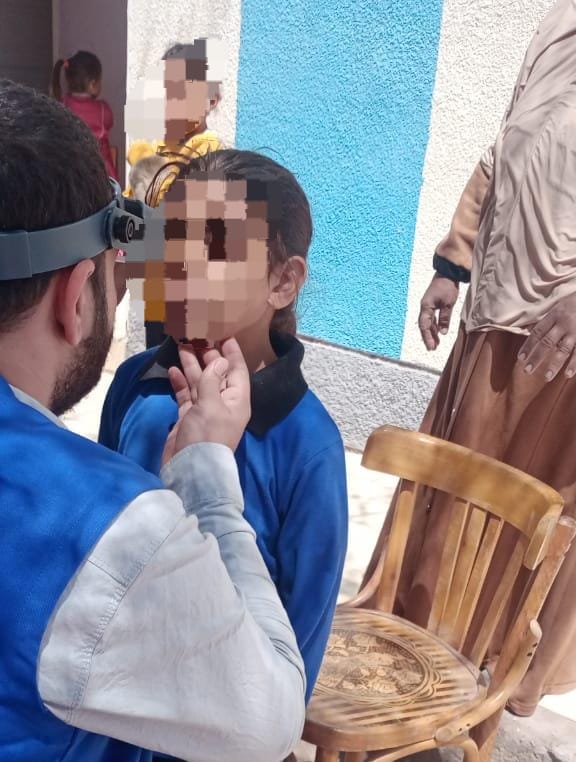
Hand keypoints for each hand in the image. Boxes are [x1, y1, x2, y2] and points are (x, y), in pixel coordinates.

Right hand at [162, 338, 250, 465]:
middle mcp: (223, 403)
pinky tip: (173, 370)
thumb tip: (220, 360)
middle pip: (217, 374)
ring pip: (200, 383)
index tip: (226, 335)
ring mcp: (205, 411)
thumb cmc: (207, 436)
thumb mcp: (211, 405)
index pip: (237, 371)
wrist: (191, 469)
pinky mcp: (189, 417)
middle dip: (208, 356)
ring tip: (182, 346)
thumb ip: (213, 380)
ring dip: (191, 366)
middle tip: (197, 336)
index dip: (232, 353)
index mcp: (237, 400)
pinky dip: (180, 383)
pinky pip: (186, 395)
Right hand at [418, 275, 459, 349]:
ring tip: (436, 343)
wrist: (448, 272)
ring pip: (428, 323)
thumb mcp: (448, 304)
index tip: (431, 347)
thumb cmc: (447, 286)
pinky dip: (434, 326)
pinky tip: (438, 331)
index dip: (427, 337)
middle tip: (432, 349)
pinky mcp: (432, 304)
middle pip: (424, 326)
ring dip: (431, 333)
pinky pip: (431, 318)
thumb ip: (444, 319)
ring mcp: (428, 306)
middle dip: (428, 337)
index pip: (424, 326)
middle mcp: (424, 307)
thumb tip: (443, 332)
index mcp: (426, 307)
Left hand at [517, 293, 575, 381]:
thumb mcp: (560, 305)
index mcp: (555, 315)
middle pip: (547, 343)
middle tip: (527, 371)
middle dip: (536, 358)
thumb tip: (529, 330)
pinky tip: (569, 374)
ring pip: (563, 350)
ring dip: (555, 365)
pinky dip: (574, 364)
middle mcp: (564, 323)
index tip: (520, 359)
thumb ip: (548, 319)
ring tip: (547, 377)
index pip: (537, 332)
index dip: (528, 346)